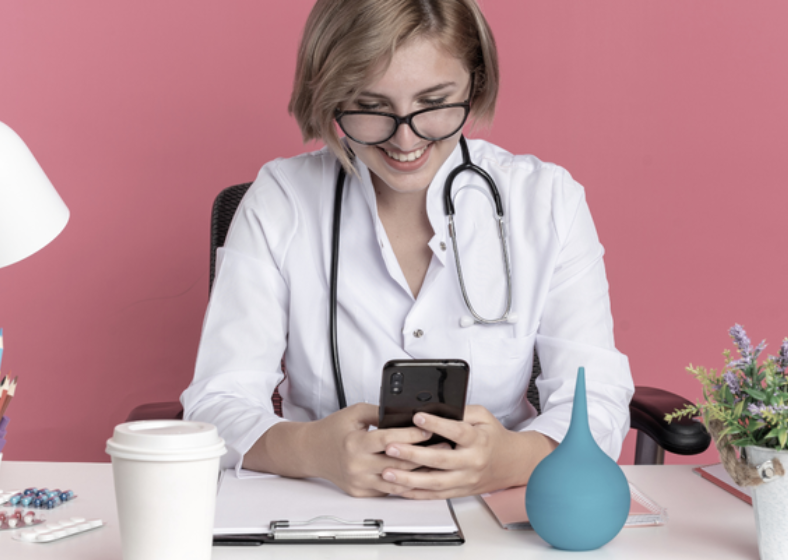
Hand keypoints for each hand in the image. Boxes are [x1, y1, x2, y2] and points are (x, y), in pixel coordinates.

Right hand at [244, 403, 433, 496]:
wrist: (311, 451)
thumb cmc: (333, 430)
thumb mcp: (354, 413)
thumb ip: (379, 412)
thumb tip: (405, 412)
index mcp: (354, 444)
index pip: (390, 440)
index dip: (412, 434)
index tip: (430, 429)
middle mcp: (356, 466)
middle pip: (398, 463)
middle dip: (424, 454)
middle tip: (443, 445)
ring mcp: (359, 483)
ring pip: (397, 481)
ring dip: (419, 472)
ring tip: (438, 462)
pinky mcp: (361, 493)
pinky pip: (388, 490)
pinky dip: (405, 483)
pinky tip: (420, 475)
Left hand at [379, 405, 557, 498]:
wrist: (511, 464)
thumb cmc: (492, 437)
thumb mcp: (483, 416)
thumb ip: (462, 411)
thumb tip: (437, 406)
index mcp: (478, 440)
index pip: (457, 431)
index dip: (437, 424)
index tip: (417, 416)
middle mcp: (472, 462)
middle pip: (441, 460)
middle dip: (413, 454)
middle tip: (391, 447)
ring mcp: (465, 479)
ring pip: (435, 483)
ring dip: (409, 478)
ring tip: (388, 471)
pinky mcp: (460, 491)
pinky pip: (436, 495)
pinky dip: (416, 493)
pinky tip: (399, 487)